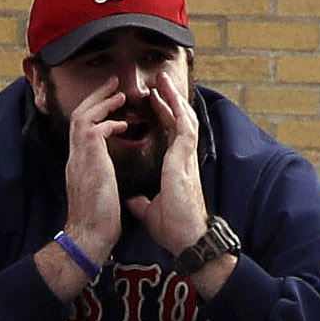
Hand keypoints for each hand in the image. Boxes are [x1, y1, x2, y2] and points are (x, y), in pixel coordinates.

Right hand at [58, 80, 133, 271]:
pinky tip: (124, 124)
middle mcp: (76, 156)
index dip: (98, 111)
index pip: (84, 128)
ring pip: (83, 116)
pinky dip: (109, 122)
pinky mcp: (88, 160)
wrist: (89, 235)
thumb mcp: (98, 192)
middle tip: (113, 83)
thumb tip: (104, 177)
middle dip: (98, 96)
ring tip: (120, 94)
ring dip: (102, 102)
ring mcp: (79, 158)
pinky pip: (94, 129)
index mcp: (80, 163)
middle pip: (80, 114)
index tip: (113, 101)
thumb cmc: (97, 220)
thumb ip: (99, 178)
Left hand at [130, 68, 213, 269]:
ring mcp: (186, 159)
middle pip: (177, 120)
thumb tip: (133, 199)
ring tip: (164, 81)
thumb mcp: (150, 210)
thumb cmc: (173, 228)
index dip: (161, 114)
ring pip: (183, 119)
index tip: (152, 99)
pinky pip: (184, 132)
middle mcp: (183, 159)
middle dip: (168, 98)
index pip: (169, 132)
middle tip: (159, 80)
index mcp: (175, 166)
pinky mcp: (184, 163)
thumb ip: (143, 201)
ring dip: (174, 99)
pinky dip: (178, 115)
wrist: (185, 240)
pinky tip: (173, 101)